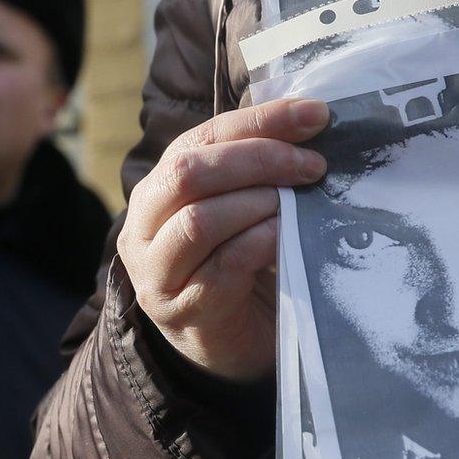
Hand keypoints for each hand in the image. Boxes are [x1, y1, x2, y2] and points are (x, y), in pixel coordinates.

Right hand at [117, 98, 328, 381]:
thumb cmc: (236, 265)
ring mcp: (156, 270)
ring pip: (200, 220)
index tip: (315, 115)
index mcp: (158, 186)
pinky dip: (259, 242)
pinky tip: (285, 236)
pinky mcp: (180, 309)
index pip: (203, 136)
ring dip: (258, 203)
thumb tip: (310, 123)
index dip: (260, 120)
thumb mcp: (238, 208)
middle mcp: (143, 223)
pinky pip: (222, 266)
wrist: (222, 343)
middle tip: (312, 166)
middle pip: (190, 172)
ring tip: (296, 203)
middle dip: (258, 159)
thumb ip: (256, 170)